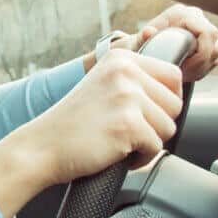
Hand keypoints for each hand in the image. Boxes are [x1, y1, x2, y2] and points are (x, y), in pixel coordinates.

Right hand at [17, 49, 182, 185]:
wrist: (42, 146)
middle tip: (129, 131)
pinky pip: (156, 148)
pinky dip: (140, 158)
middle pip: (175, 103)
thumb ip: (134, 82)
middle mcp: (126, 72)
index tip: (146, 114)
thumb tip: (175, 93)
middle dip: (157, 124)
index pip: (173, 75)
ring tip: (121, 142)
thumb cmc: (72, 124)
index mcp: (121, 59)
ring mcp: (127, 97)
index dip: (166, 101)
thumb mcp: (103, 86)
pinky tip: (117, 153)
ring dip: (149, 142)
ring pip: (169, 127)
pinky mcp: (128, 124)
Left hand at [112, 4, 217, 81]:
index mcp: (182, 14)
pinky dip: (200, 70)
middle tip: (181, 75)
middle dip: (199, 65)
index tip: (182, 68)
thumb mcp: (138, 42)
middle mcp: (196, 18)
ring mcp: (203, 31)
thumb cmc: (140, 44)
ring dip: (200, 68)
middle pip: (214, 45)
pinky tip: (185, 74)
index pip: (207, 32)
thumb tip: (149, 32)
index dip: (200, 54)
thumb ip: (142, 36)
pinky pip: (212, 60)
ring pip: (215, 54)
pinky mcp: (206, 43)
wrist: (142, 48)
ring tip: (181, 75)